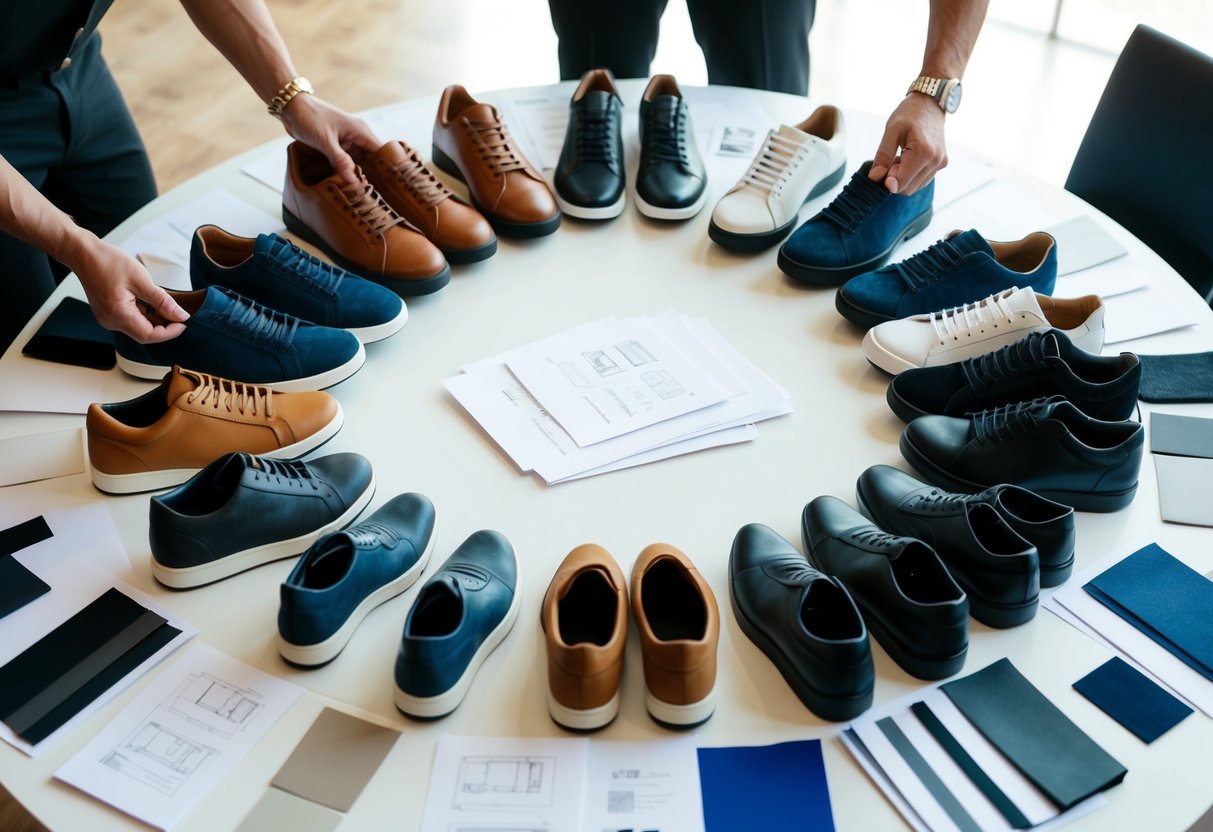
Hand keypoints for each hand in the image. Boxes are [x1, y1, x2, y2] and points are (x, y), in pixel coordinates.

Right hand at [70, 237, 189, 342]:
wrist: (82, 253)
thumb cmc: (107, 262)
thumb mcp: (141, 280)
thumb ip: (162, 301)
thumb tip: (180, 315)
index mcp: (118, 315)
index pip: (149, 336)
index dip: (170, 332)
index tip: (184, 323)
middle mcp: (111, 321)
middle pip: (144, 334)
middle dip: (165, 326)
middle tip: (180, 314)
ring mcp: (108, 318)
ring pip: (138, 327)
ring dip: (155, 320)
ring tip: (168, 306)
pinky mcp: (108, 312)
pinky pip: (131, 319)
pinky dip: (145, 314)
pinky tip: (153, 303)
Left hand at [281, 95, 380, 183]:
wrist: (290, 106)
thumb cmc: (308, 117)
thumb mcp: (325, 141)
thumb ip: (340, 161)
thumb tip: (354, 181)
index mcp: (360, 131)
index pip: (382, 152)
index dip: (385, 169)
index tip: (386, 187)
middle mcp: (358, 135)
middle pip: (372, 160)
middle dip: (372, 175)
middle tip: (371, 195)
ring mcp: (347, 140)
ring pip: (359, 162)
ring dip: (358, 174)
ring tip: (360, 193)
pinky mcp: (337, 145)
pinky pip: (347, 160)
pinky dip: (347, 170)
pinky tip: (346, 183)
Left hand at [869, 94, 946, 194]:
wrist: (931, 103)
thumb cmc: (909, 113)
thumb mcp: (891, 130)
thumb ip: (883, 156)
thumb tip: (875, 178)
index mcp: (923, 152)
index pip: (901, 183)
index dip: (887, 181)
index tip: (881, 170)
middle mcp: (935, 161)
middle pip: (908, 189)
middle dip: (894, 180)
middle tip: (891, 160)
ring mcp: (940, 163)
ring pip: (915, 187)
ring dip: (903, 178)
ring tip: (900, 156)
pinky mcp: (941, 164)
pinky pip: (922, 180)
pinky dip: (911, 175)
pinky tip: (907, 159)